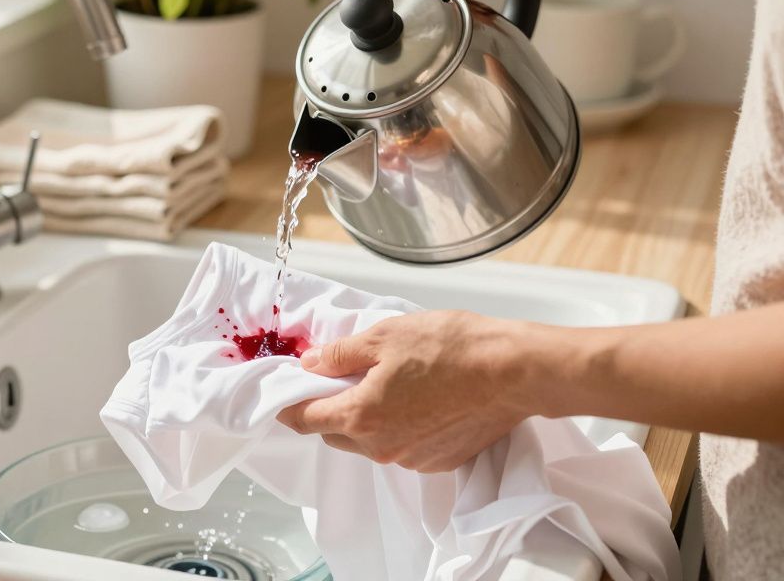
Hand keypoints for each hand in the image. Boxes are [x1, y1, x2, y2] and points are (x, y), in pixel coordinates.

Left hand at [277, 310, 542, 472]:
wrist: (513, 372)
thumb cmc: (451, 347)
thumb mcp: (383, 336)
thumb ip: (339, 354)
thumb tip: (309, 364)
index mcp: (360, 417)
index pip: (305, 419)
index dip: (289, 403)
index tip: (285, 389)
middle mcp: (381, 448)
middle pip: (335, 434)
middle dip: (329, 409)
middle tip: (340, 377)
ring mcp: (411, 459)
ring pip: (369, 443)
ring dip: (365, 419)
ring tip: (385, 383)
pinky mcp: (438, 461)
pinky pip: (401, 448)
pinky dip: (398, 428)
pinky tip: (416, 400)